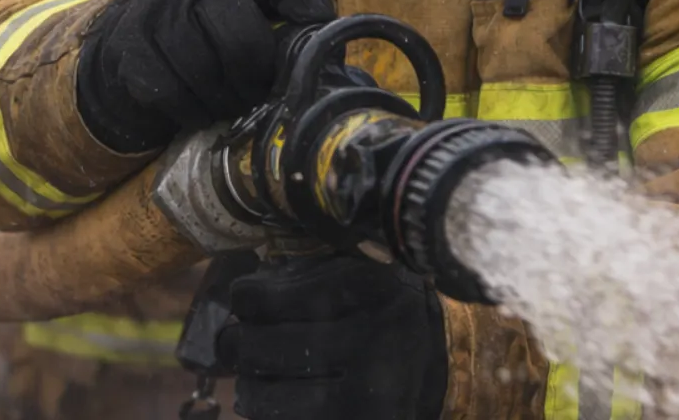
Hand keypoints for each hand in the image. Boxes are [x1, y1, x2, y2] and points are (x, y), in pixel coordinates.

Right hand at [75, 0, 334, 153]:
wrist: (130, 41)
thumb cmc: (208, 33)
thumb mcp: (248, 14)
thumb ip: (288, 27)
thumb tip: (331, 65)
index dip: (306, 3)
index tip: (316, 31)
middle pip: (240, 39)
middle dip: (257, 78)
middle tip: (261, 95)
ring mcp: (159, 14)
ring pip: (206, 71)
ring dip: (227, 101)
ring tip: (234, 105)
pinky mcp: (134, 51)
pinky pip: (174, 94)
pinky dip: (195, 112)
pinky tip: (203, 111)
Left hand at [216, 253, 446, 419]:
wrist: (442, 361)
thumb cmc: (384, 308)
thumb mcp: (359, 273)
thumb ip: (306, 274)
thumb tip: (242, 294)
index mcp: (372, 290)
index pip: (281, 297)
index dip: (248, 298)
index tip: (242, 299)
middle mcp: (373, 342)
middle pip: (265, 350)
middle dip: (238, 345)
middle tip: (235, 341)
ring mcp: (368, 397)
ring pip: (270, 400)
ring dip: (249, 388)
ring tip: (252, 377)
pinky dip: (273, 415)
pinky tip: (276, 402)